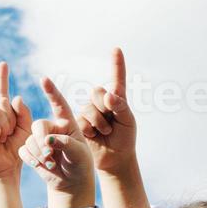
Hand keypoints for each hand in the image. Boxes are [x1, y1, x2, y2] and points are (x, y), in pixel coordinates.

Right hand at [0, 62, 32, 182]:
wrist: (5, 170)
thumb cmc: (16, 151)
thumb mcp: (27, 129)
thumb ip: (24, 112)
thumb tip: (14, 97)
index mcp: (1, 114)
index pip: (1, 92)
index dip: (2, 78)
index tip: (4, 64)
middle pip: (2, 103)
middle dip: (11, 119)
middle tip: (8, 135)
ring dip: (4, 127)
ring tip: (1, 140)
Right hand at [19, 77, 95, 204]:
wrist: (71, 182)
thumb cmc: (80, 164)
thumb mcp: (79, 153)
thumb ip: (65, 143)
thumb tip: (47, 139)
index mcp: (67, 123)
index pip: (59, 104)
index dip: (51, 91)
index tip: (44, 79)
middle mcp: (52, 128)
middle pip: (38, 125)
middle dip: (41, 139)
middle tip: (49, 153)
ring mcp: (40, 140)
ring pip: (29, 139)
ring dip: (37, 152)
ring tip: (49, 162)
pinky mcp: (31, 151)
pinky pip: (23, 149)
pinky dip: (30, 158)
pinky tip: (40, 165)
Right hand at [77, 48, 136, 176]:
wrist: (113, 158)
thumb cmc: (124, 138)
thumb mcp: (128, 121)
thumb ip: (120, 106)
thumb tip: (108, 94)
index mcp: (117, 99)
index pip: (117, 78)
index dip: (116, 64)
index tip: (116, 49)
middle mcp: (101, 102)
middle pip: (97, 92)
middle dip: (105, 107)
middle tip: (112, 123)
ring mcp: (88, 112)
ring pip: (88, 107)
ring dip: (99, 122)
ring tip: (105, 132)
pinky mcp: (78, 122)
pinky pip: (82, 119)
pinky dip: (90, 129)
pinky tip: (94, 136)